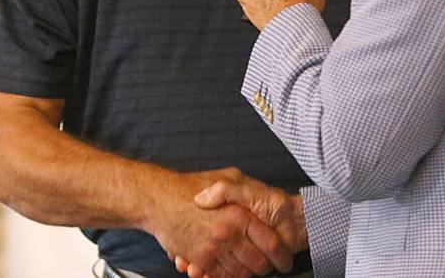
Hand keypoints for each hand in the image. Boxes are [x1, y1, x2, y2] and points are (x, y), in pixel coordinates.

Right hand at [143, 167, 292, 277]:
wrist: (159, 199)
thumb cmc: (190, 186)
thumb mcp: (228, 176)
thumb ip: (248, 191)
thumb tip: (263, 208)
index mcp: (240, 215)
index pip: (270, 243)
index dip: (282, 254)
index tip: (285, 260)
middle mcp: (228, 235)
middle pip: (257, 264)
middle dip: (266, 268)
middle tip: (270, 266)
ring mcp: (213, 250)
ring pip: (240, 273)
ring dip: (247, 274)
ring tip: (252, 269)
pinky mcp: (199, 260)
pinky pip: (219, 276)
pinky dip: (227, 276)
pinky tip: (231, 270)